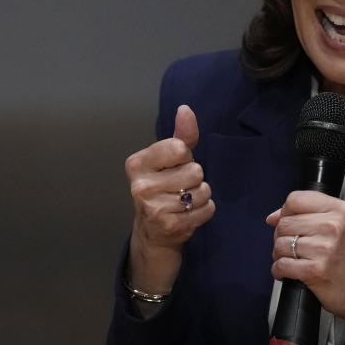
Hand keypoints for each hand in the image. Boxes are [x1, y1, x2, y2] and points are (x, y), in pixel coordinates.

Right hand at [125, 104, 214, 292]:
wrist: (152, 234)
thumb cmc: (163, 190)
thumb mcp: (169, 161)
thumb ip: (181, 135)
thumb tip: (185, 110)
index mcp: (137, 164)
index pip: (180, 148)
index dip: (185, 157)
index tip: (174, 167)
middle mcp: (140, 186)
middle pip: (195, 171)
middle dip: (195, 179)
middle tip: (180, 188)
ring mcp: (153, 208)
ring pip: (203, 191)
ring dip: (201, 196)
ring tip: (184, 203)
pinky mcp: (170, 227)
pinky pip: (207, 209)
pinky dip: (204, 212)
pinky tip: (189, 215)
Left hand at [266, 191, 344, 342]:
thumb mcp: (340, 227)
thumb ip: (308, 215)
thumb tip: (273, 217)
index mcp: (340, 211)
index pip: (295, 199)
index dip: (285, 212)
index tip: (289, 222)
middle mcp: (334, 226)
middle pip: (285, 223)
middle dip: (282, 237)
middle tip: (293, 247)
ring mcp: (324, 248)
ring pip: (280, 244)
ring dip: (280, 255)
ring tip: (293, 260)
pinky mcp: (315, 270)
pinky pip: (281, 264)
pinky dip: (279, 271)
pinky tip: (289, 272)